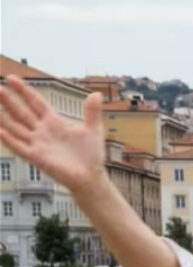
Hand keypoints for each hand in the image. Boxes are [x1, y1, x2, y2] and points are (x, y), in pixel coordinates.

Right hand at [0, 77, 106, 193]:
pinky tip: (0, 131)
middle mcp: (42, 131)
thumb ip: (92, 112)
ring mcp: (38, 144)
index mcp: (54, 122)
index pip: (35, 102)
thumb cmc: (91, 155)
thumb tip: (97, 94)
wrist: (91, 177)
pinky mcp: (37, 157)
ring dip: (4, 117)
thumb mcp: (94, 130)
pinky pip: (19, 147)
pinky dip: (9, 139)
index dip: (24, 91)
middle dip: (9, 101)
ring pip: (16, 127)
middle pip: (21, 112)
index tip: (11, 79)